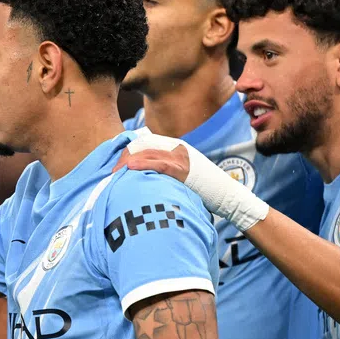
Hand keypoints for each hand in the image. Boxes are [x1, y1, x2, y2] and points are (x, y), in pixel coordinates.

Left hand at [120, 133, 267, 230]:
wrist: (226, 196)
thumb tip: (146, 178)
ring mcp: (181, 157)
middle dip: (125, 156)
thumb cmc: (203, 190)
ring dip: (128, 162)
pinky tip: (130, 169)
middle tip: (113, 171)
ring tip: (115, 173)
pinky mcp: (184, 169)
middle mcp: (178, 148)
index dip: (129, 152)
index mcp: (176, 148)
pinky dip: (142, 165)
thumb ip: (166, 171)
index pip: (146, 143)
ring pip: (148, 152)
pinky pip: (159, 164)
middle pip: (143, 145)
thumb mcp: (182, 175)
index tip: (118, 164)